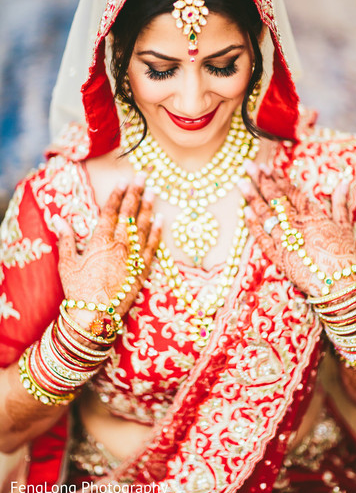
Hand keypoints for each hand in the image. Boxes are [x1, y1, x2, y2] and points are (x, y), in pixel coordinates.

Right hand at [54, 176, 160, 326]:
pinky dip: (157, 233)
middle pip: (129, 214)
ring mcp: (133, 257)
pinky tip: (161, 220)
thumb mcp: (66, 264)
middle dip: (136, 193)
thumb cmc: (78, 290)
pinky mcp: (142, 270)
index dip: (117, 195)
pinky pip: (152, 247)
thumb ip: (66, 239)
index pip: (110, 212)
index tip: (123, 180)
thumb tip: (59, 220)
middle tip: (143, 176)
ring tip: (153, 192)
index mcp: (100, 241)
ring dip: (148, 208)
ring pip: (143, 227)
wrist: (95, 316)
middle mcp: (119, 245)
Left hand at [240, 162, 355, 296]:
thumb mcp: (346, 226)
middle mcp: (295, 224)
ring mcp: (284, 240)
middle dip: (260, 180)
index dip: (277, 178)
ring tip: (241, 183)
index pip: (290, 192)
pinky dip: (253, 226)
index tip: (265, 167)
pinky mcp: (278, 257)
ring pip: (265, 215)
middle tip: (248, 166)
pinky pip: (261, 239)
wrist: (338, 285)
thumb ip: (341, 202)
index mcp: (311, 215)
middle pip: (274, 198)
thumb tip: (344, 181)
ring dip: (252, 198)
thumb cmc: (344, 255)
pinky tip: (245, 213)